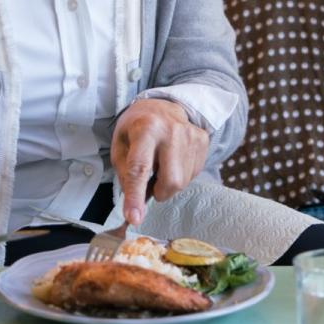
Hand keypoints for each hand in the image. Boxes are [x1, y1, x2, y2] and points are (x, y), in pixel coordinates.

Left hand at [111, 98, 208, 226]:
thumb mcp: (120, 145)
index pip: (140, 168)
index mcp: (146, 128)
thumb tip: (136, 208)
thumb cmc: (137, 128)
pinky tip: (173, 159)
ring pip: (183, 182)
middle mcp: (172, 131)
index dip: (136, 195)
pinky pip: (192, 174)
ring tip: (161, 164)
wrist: (163, 105)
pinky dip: (180, 174)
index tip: (134, 218)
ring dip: (169, 183)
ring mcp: (192, 135)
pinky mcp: (203, 141)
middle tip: (151, 183)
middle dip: (159, 192)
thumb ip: (125, 174)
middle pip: (171, 181)